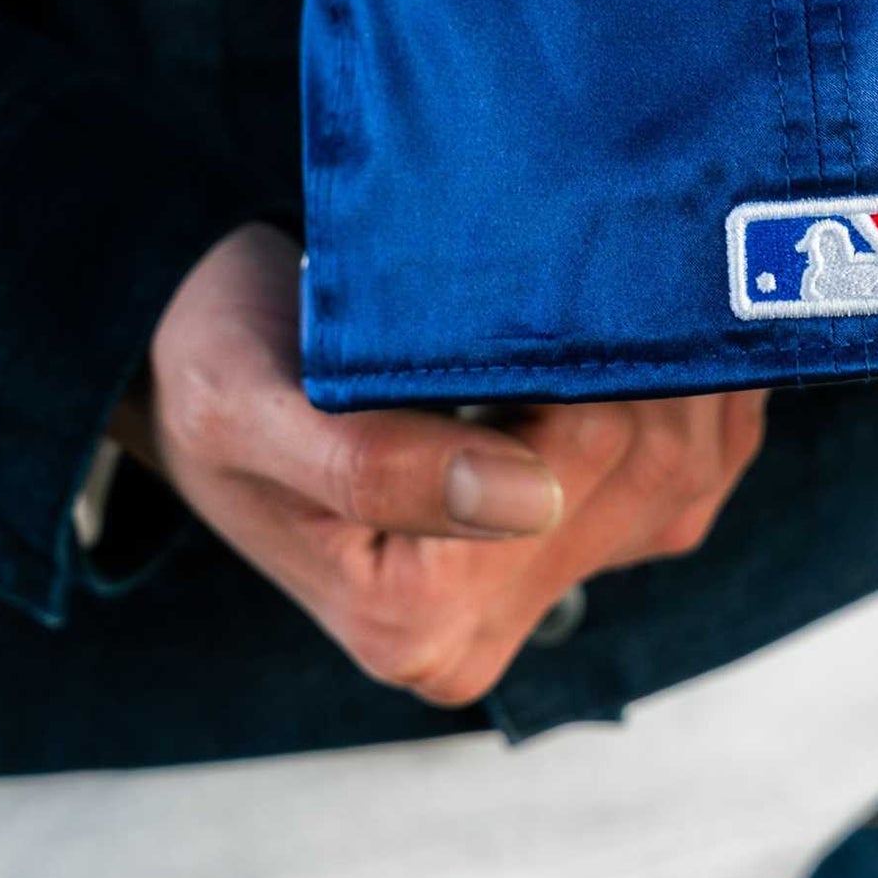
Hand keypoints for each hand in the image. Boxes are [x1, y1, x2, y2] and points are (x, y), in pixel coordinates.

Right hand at [115, 223, 767, 705]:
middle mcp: (481, 634)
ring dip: (683, 370)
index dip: (599, 354)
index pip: (586, 463)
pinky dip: (690, 396)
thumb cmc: (211, 367)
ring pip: (687, 473)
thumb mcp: (257, 409)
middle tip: (620, 243)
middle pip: (651, 473)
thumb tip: (526, 499)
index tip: (580, 261)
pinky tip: (647, 329)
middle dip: (655, 357)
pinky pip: (685, 477)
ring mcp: (532, 600)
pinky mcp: (567, 555)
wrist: (187, 364)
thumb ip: (377, 468)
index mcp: (413, 621)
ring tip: (628, 275)